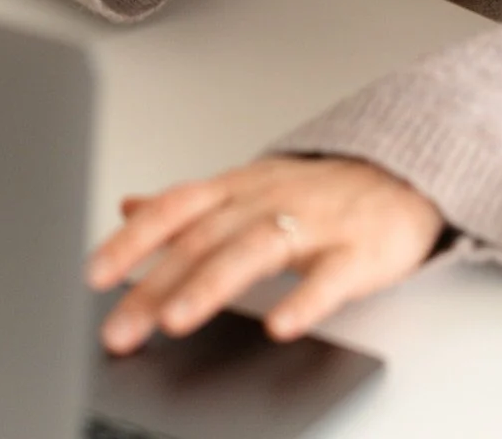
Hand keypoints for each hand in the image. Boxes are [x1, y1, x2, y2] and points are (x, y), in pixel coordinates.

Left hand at [86, 155, 444, 348]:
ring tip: (178, 321)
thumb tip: (129, 205)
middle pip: (206, 238)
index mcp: (241, 188)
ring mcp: (317, 223)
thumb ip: (190, 203)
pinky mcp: (360, 251)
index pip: (177, 207)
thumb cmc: (322, 189)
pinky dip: (305, 301)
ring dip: (214, 284)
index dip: (133, 239)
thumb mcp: (249, 186)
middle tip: (120, 328)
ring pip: (258, 249)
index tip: (94, 275)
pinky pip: (331, 277)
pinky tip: (281, 325)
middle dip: (157, 284)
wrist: (407, 173)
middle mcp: (271, 201)